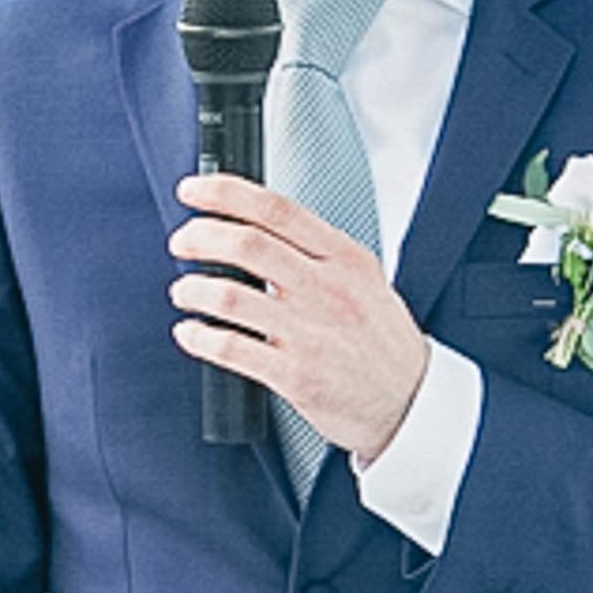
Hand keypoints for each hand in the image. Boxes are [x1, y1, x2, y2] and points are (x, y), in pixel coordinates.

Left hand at [169, 173, 427, 464]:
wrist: (411, 401)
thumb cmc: (382, 342)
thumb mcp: (365, 281)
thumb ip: (318, 252)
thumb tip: (256, 226)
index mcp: (345, 259)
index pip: (278, 210)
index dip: (226, 194)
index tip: (193, 191)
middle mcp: (329, 290)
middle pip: (248, 244)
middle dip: (201, 237)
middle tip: (181, 241)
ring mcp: (311, 333)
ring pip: (230, 297)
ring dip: (193, 289)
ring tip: (184, 291)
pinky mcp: (296, 375)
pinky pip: (231, 349)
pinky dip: (199, 337)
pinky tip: (190, 333)